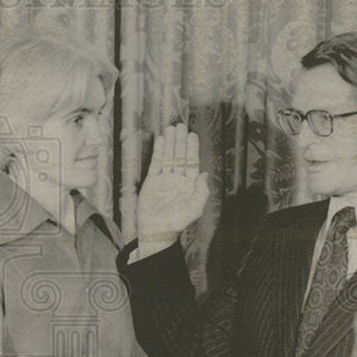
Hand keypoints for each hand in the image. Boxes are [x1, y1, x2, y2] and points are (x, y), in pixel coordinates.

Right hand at [135, 123, 209, 257]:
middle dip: (181, 141)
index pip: (192, 162)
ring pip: (168, 157)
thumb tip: (205, 174)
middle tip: (181, 126)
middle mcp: (177, 179)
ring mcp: (164, 180)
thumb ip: (201, 193)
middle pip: (180, 156)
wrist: (155, 231)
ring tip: (170, 128)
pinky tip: (161, 140)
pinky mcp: (151, 182)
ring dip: (170, 143)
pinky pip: (155, 163)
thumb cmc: (176, 223)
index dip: (192, 148)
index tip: (192, 135)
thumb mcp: (193, 209)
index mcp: (189, 185)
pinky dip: (158, 152)